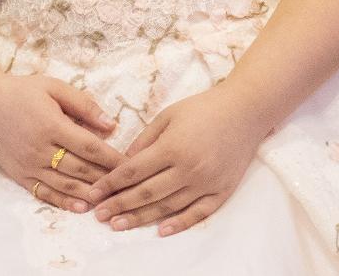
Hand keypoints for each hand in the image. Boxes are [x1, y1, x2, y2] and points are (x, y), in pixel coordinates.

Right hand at [0, 74, 125, 214]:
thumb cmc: (21, 91)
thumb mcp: (53, 87)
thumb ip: (83, 104)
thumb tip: (111, 124)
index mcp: (51, 124)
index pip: (89, 146)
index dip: (112, 158)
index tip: (132, 165)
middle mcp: (40, 148)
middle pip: (80, 169)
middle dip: (107, 179)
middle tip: (128, 188)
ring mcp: (28, 164)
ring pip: (65, 185)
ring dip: (90, 194)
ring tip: (111, 201)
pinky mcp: (19, 175)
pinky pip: (44, 192)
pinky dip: (64, 202)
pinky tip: (81, 206)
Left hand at [86, 85, 268, 235]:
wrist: (245, 112)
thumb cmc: (202, 108)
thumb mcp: (167, 115)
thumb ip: (144, 140)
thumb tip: (123, 161)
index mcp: (172, 147)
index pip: (134, 171)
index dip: (111, 184)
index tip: (93, 193)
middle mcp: (188, 168)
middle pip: (147, 193)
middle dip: (119, 205)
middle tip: (99, 215)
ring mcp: (206, 183)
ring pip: (168, 206)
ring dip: (141, 218)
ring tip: (118, 225)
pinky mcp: (222, 191)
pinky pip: (199, 214)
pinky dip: (180, 224)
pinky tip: (161, 231)